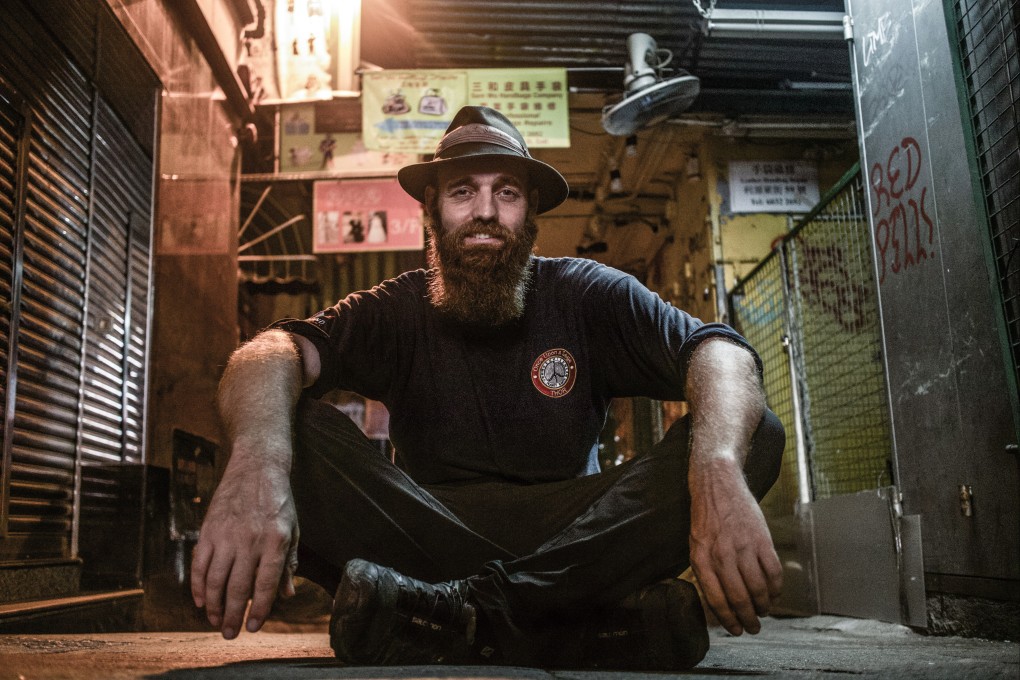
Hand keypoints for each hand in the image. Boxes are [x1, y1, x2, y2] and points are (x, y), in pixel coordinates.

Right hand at [190, 459, 298, 638]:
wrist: (256, 467)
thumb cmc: (278, 500)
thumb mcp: (293, 528)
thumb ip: (289, 562)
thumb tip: (287, 594)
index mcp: (276, 540)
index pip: (267, 584)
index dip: (261, 609)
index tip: (254, 627)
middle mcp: (250, 540)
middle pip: (239, 587)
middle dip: (234, 615)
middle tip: (230, 634)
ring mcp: (226, 535)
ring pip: (216, 580)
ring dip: (215, 606)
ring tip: (216, 622)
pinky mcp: (209, 530)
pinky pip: (200, 564)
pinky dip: (199, 586)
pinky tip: (202, 600)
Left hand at [688, 457, 781, 635]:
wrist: (718, 485)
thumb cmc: (706, 518)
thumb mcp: (696, 545)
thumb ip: (706, 571)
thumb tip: (720, 602)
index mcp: (701, 559)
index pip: (716, 599)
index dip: (728, 620)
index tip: (736, 630)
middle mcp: (722, 555)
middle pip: (739, 598)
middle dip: (748, 619)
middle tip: (754, 628)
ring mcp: (743, 547)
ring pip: (758, 588)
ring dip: (763, 606)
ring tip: (764, 612)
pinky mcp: (762, 539)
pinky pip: (773, 572)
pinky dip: (776, 588)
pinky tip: (773, 593)